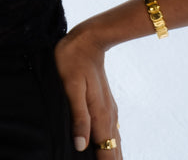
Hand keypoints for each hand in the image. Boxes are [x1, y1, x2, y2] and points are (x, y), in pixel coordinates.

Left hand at [54, 24, 121, 157]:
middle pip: (114, 151)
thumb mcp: (71, 87)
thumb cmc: (74, 61)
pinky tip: (106, 149)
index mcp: (100, 116)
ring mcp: (110, 111)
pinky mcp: (106, 106)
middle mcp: (109, 117)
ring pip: (115, 143)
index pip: (106, 152)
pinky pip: (112, 133)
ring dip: (112, 157)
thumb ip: (78, 117)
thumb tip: (80, 146)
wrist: (88, 40)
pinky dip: (112, 147)